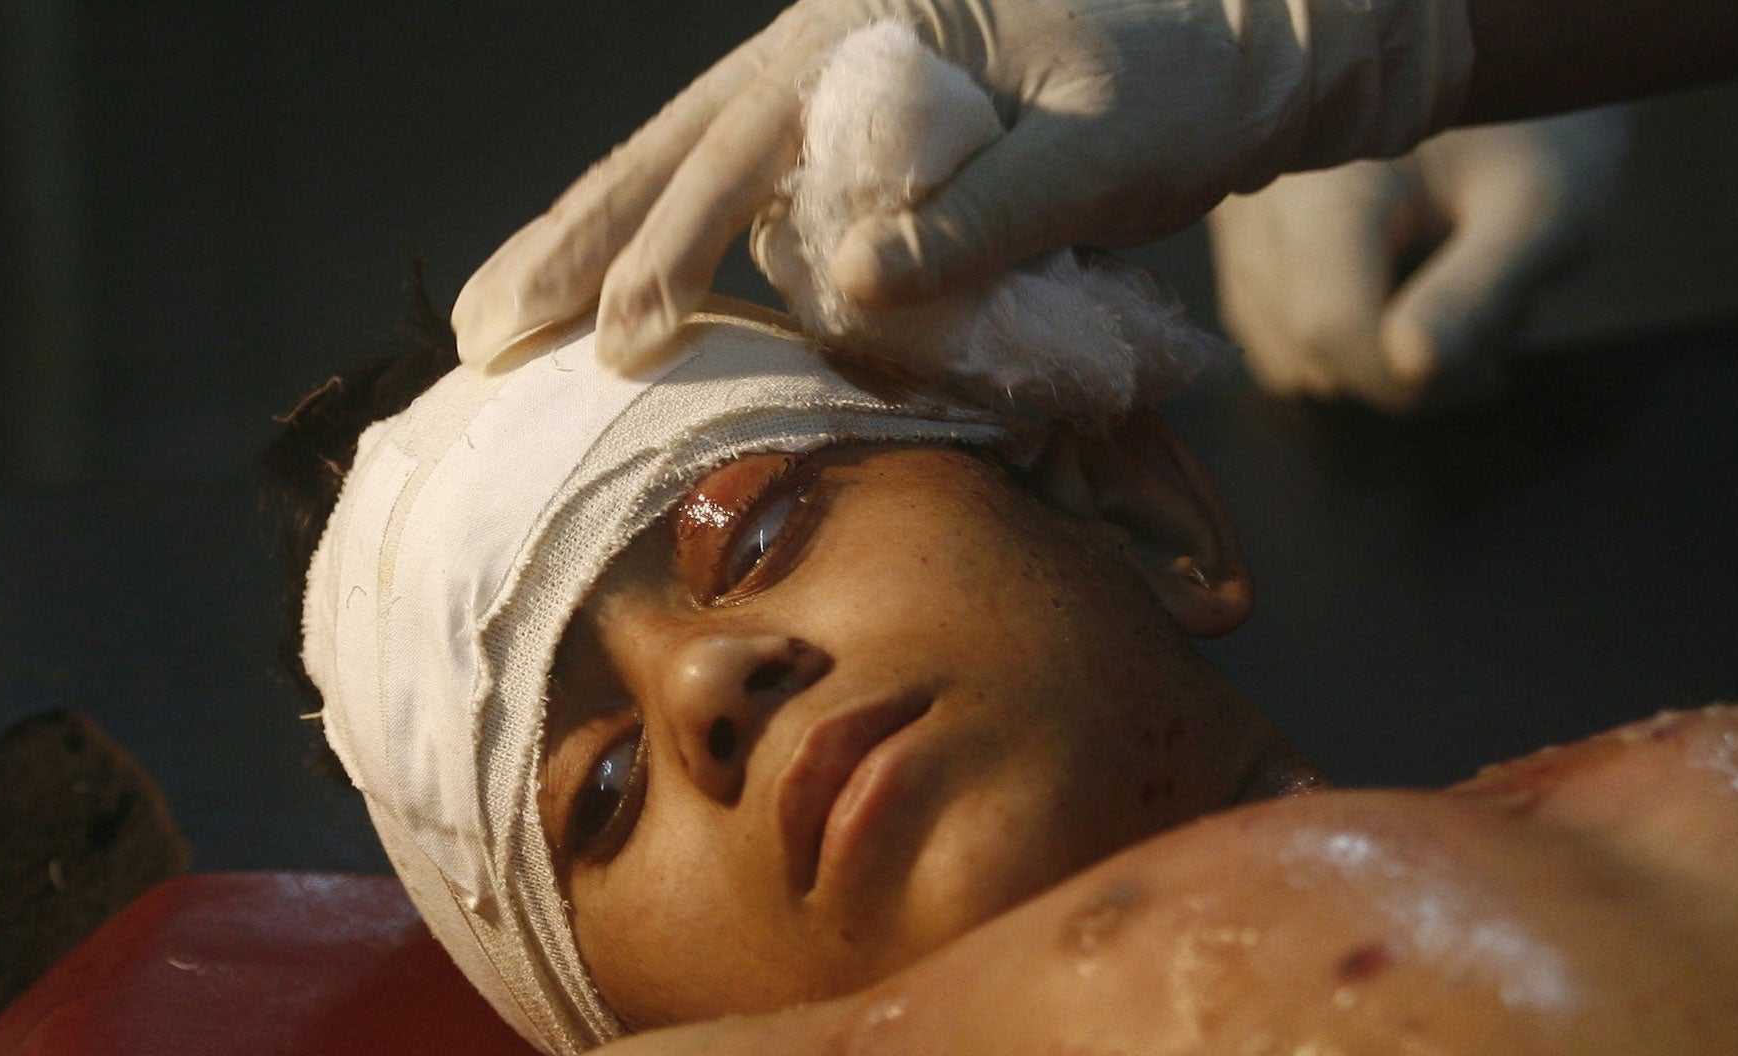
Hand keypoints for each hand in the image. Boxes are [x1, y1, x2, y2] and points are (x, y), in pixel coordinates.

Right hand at [451, 0, 1473, 373]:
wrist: (1257, 37)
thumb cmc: (1197, 68)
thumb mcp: (1109, 139)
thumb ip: (987, 213)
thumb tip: (846, 293)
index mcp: (875, 23)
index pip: (743, 145)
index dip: (669, 250)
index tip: (609, 343)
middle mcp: (834, 46)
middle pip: (675, 149)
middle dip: (576, 246)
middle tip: (480, 338)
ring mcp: (844, 93)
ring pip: (696, 173)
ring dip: (601, 252)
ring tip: (507, 328)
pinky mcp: (872, 146)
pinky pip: (756, 204)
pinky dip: (686, 258)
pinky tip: (634, 314)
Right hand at [1208, 106, 1626, 410]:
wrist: (1507, 84)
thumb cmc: (1536, 139)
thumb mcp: (1539, 213)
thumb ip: (1478, 295)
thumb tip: (1412, 370)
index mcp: (1329, 179)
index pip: (1329, 326)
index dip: (1407, 375)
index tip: (1488, 374)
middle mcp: (1262, 203)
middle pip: (1309, 349)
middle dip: (1404, 367)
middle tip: (1484, 325)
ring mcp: (1243, 236)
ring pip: (1293, 360)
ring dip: (1378, 361)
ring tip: (1444, 298)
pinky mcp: (1246, 262)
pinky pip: (1283, 350)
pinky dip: (1349, 349)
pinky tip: (1401, 301)